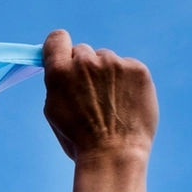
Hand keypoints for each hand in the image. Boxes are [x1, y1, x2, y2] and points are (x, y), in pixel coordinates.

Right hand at [42, 30, 157, 161]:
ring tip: (110, 102)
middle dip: (85, 67)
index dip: (59, 48)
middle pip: (83, 51)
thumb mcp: (54, 110)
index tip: (64, 57)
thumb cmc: (79, 138)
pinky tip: (125, 101)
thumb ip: (57, 83)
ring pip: (107, 59)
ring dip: (107, 73)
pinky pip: (128, 66)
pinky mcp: (137, 69)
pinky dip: (127, 80)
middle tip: (90, 93)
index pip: (57, 38)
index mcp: (59, 72)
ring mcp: (114, 63)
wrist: (114, 153)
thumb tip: (61, 68)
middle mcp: (86, 62)